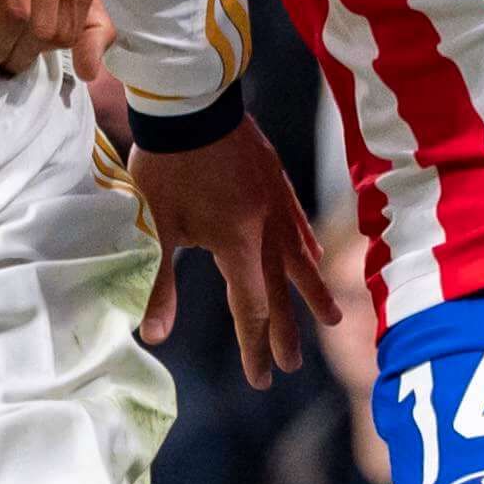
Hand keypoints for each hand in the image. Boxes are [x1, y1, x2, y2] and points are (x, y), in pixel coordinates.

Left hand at [130, 117, 338, 386]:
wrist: (190, 104)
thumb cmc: (166, 166)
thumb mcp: (157, 228)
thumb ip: (160, 285)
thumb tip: (152, 337)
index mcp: (238, 244)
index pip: (251, 308)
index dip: (254, 346)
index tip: (259, 379)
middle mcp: (267, 230)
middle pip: (280, 292)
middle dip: (282, 333)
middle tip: (288, 368)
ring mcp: (277, 205)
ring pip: (299, 259)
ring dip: (311, 295)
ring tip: (330, 321)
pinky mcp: (278, 183)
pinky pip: (299, 225)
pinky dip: (307, 249)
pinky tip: (314, 260)